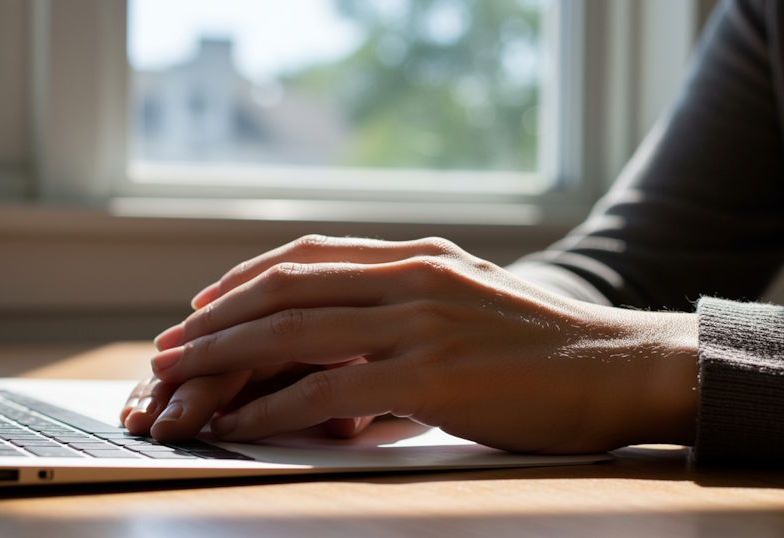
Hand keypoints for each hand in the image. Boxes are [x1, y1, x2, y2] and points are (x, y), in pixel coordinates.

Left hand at [147, 235, 698, 452]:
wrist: (616, 366)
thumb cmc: (544, 348)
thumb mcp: (472, 302)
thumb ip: (412, 306)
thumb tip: (354, 343)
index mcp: (417, 258)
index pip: (310, 255)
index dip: (246, 279)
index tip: (204, 305)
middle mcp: (411, 278)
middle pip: (287, 288)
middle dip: (215, 319)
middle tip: (167, 345)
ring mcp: (420, 323)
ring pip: (296, 331)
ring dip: (226, 358)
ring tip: (179, 380)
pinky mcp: (432, 375)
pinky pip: (332, 390)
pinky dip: (276, 407)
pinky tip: (242, 423)